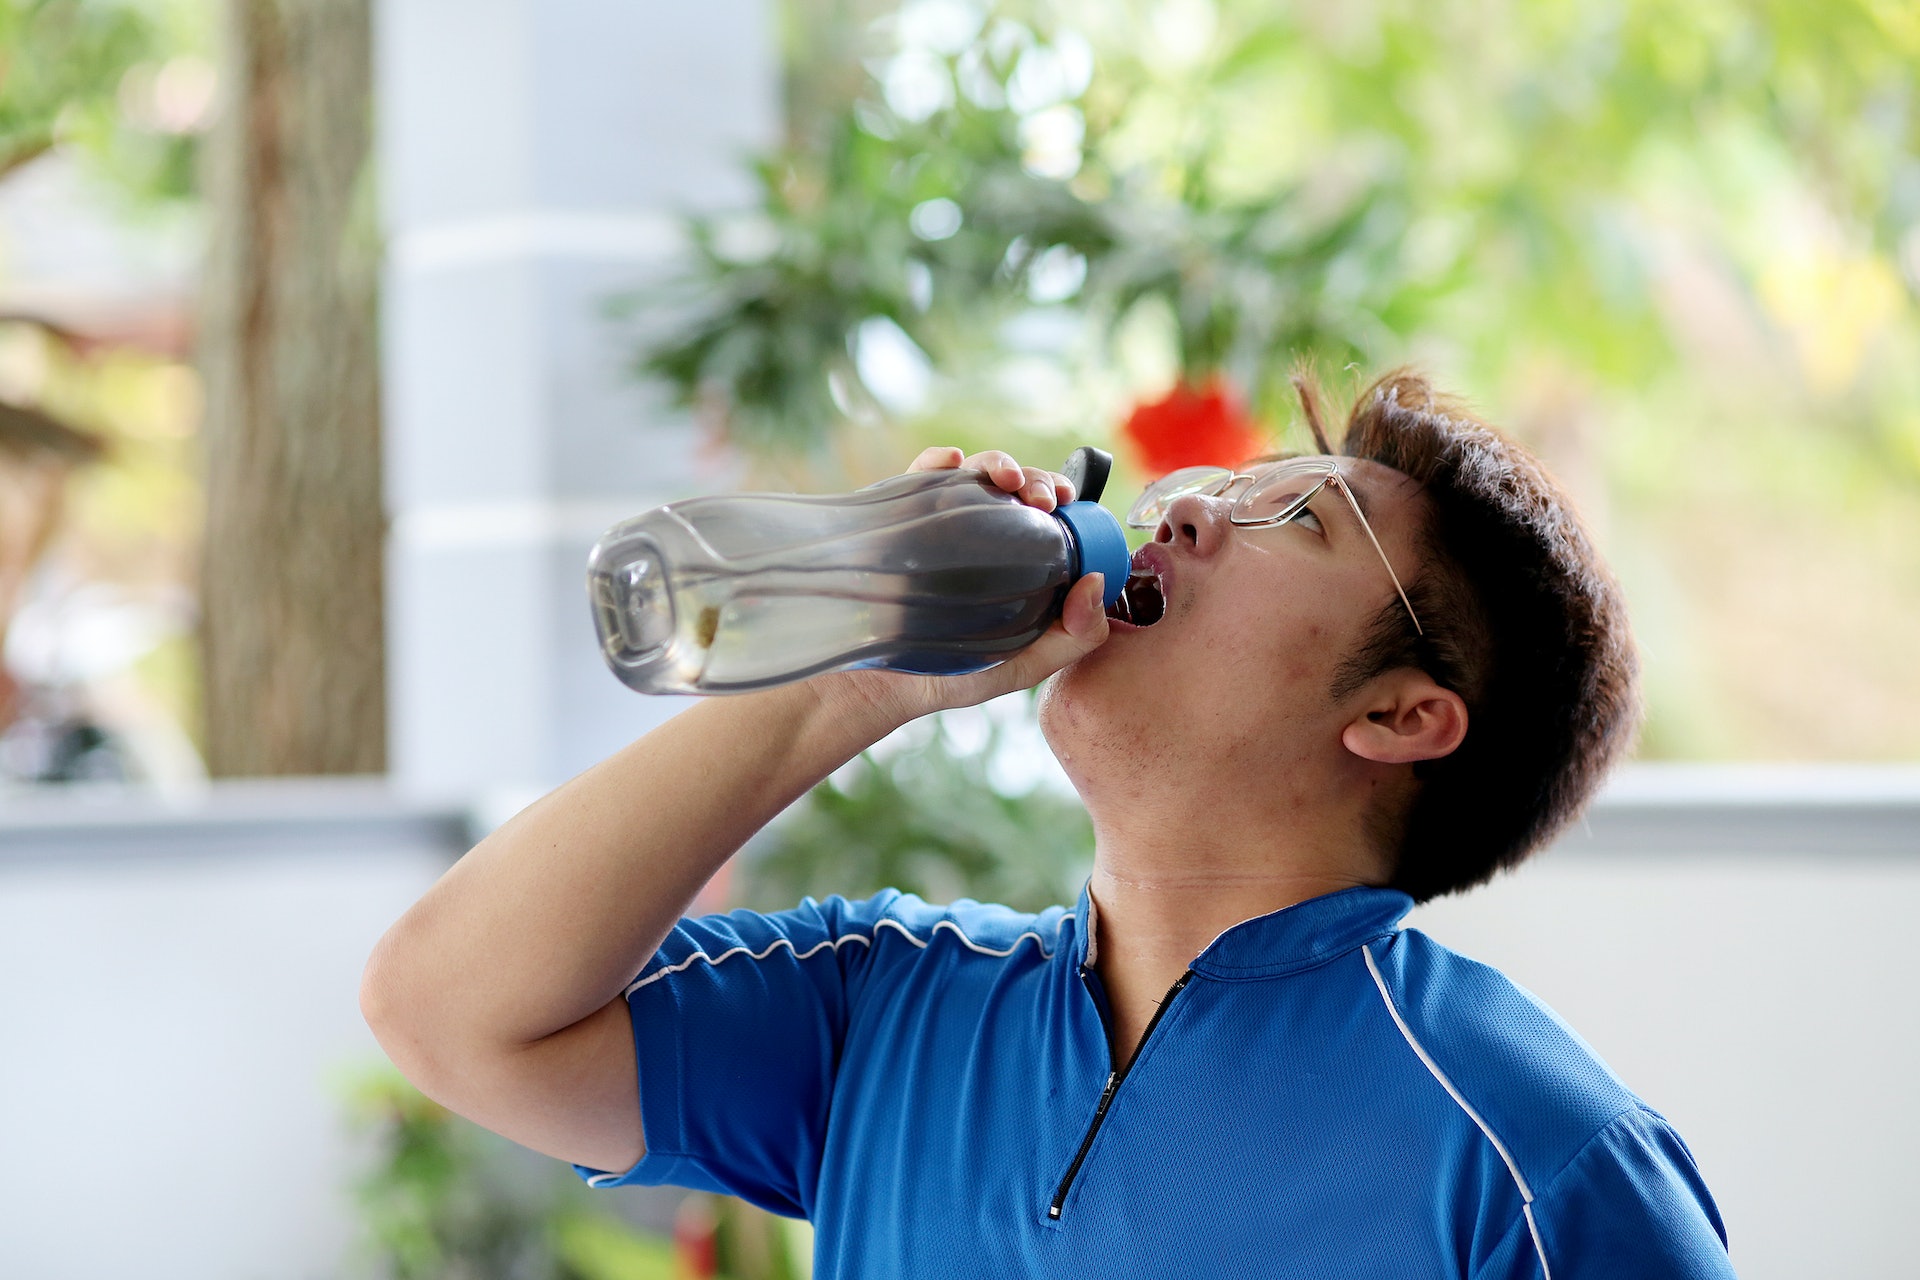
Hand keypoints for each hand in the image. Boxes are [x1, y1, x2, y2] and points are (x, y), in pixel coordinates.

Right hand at [811, 447, 1111, 730]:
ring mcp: (941, 522)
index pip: (1046, 514)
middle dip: (1035, 478)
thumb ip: (1074, 637)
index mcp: (1016, 559)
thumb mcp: (1025, 666)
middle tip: (1042, 499)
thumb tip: (1096, 580)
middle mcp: (982, 533)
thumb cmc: (955, 677)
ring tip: (1007, 478)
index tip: (1067, 501)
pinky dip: (937, 460)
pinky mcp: (901, 518)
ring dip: (997, 462)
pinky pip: (920, 477)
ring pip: (975, 474)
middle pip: (1015, 486)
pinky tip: (951, 462)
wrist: (880, 685)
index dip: (1060, 497)